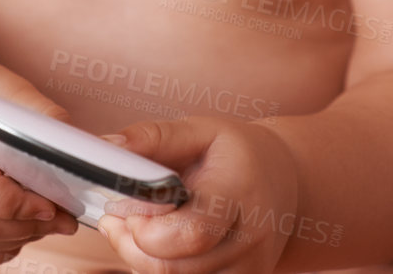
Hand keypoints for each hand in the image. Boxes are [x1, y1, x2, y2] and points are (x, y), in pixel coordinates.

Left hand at [96, 117, 299, 273]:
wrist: (285, 182)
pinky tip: (158, 247)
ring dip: (139, 260)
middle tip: (116, 219)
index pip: (191, 230)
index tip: (125, 205)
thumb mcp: (201, 131)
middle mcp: (249, 239)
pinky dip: (160, 270)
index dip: (146, 228)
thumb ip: (152, 137)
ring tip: (136, 229)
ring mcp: (247, 269)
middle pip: (173, 267)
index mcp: (239, 192)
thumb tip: (107, 147)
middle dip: (130, 246)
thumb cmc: (237, 155)